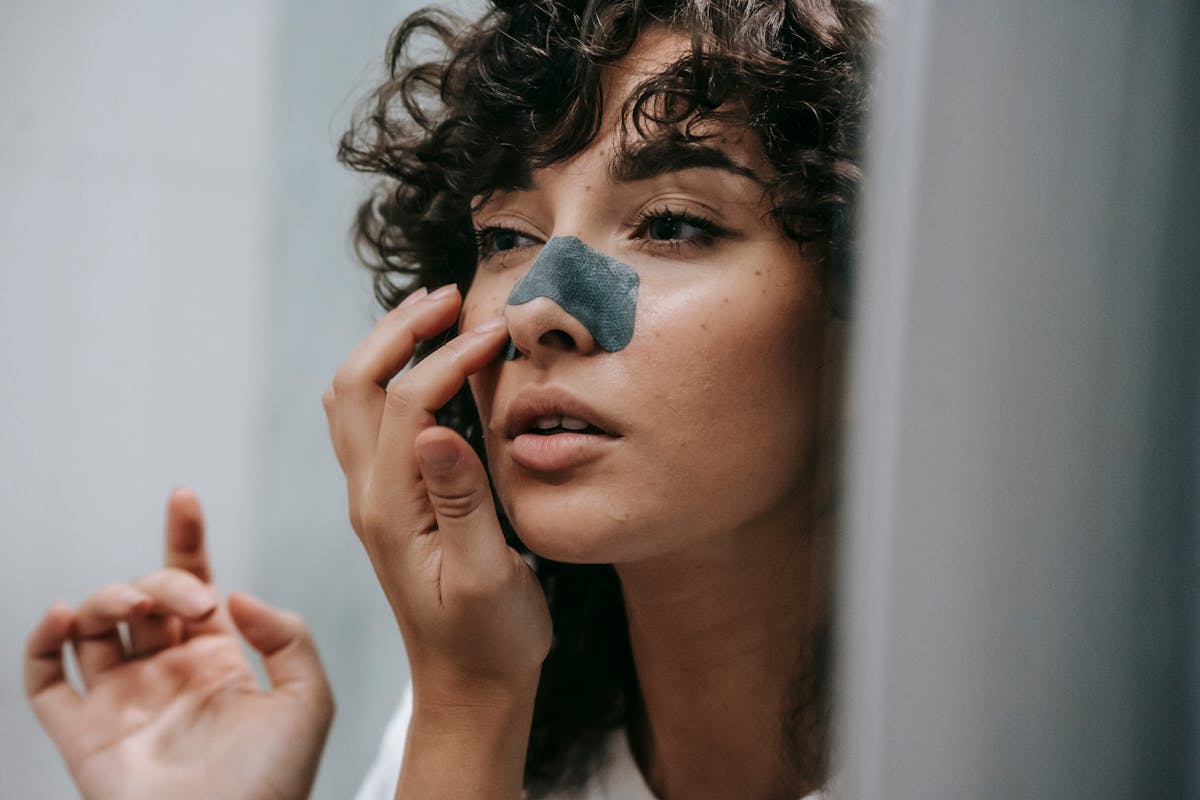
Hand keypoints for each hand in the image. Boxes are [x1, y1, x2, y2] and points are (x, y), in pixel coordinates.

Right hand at [24, 489, 333, 799]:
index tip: (183, 497)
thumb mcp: (307, 700)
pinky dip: (43, 641)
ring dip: (106, 597)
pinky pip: (46, 679)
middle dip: (163, 582)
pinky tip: (64, 616)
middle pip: (146, 598)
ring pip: (94, 625)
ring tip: (130, 604)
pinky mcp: (82, 733)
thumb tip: (235, 595)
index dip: (186, 539)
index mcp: (218, 661)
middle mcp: (166, 673)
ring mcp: (121, 700)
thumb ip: (287, 636)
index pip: (195, 583)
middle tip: (193, 602)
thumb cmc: (273, 784)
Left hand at [323, 285, 551, 703]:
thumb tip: (439, 429)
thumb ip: (463, 503)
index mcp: (391, 508)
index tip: (499, 332)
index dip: (451, 357)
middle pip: (354, 384)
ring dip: (387, 346)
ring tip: (436, 314)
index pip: (409, 402)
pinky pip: (373, 421)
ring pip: (354, 398)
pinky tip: (433, 367)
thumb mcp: (488, 577)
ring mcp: (374, 498)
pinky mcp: (391, 503)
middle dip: (398, 329)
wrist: (468, 687)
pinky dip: (394, 376)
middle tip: (450, 296)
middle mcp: (369, 495)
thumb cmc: (489, 640)